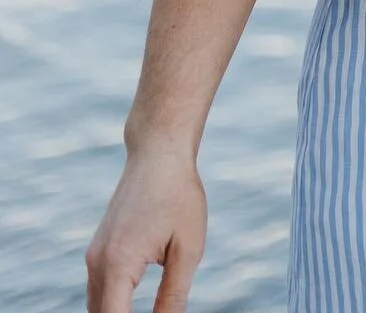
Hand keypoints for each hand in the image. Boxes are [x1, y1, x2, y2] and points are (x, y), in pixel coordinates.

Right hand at [86, 145, 206, 312]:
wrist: (158, 153)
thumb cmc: (179, 195)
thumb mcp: (188, 247)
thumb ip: (174, 294)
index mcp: (119, 263)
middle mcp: (98, 262)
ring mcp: (93, 255)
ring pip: (96, 306)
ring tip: (148, 311)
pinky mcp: (97, 249)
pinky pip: (99, 289)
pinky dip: (111, 304)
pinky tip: (130, 308)